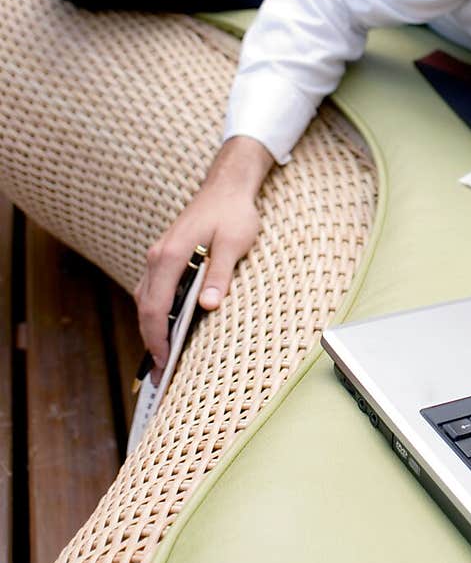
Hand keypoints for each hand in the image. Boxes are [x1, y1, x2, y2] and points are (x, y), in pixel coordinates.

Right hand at [135, 136, 273, 372]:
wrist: (226, 187)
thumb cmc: (233, 214)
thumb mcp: (234, 243)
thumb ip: (220, 274)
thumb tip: (209, 306)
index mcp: (171, 256)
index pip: (155, 306)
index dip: (157, 339)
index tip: (164, 364)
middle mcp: (157, 257)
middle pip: (145, 307)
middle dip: (151, 342)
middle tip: (161, 375)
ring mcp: (157, 256)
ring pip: (146, 299)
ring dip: (151, 329)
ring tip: (163, 359)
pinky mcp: (164, 257)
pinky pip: (152, 290)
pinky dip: (155, 313)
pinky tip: (167, 329)